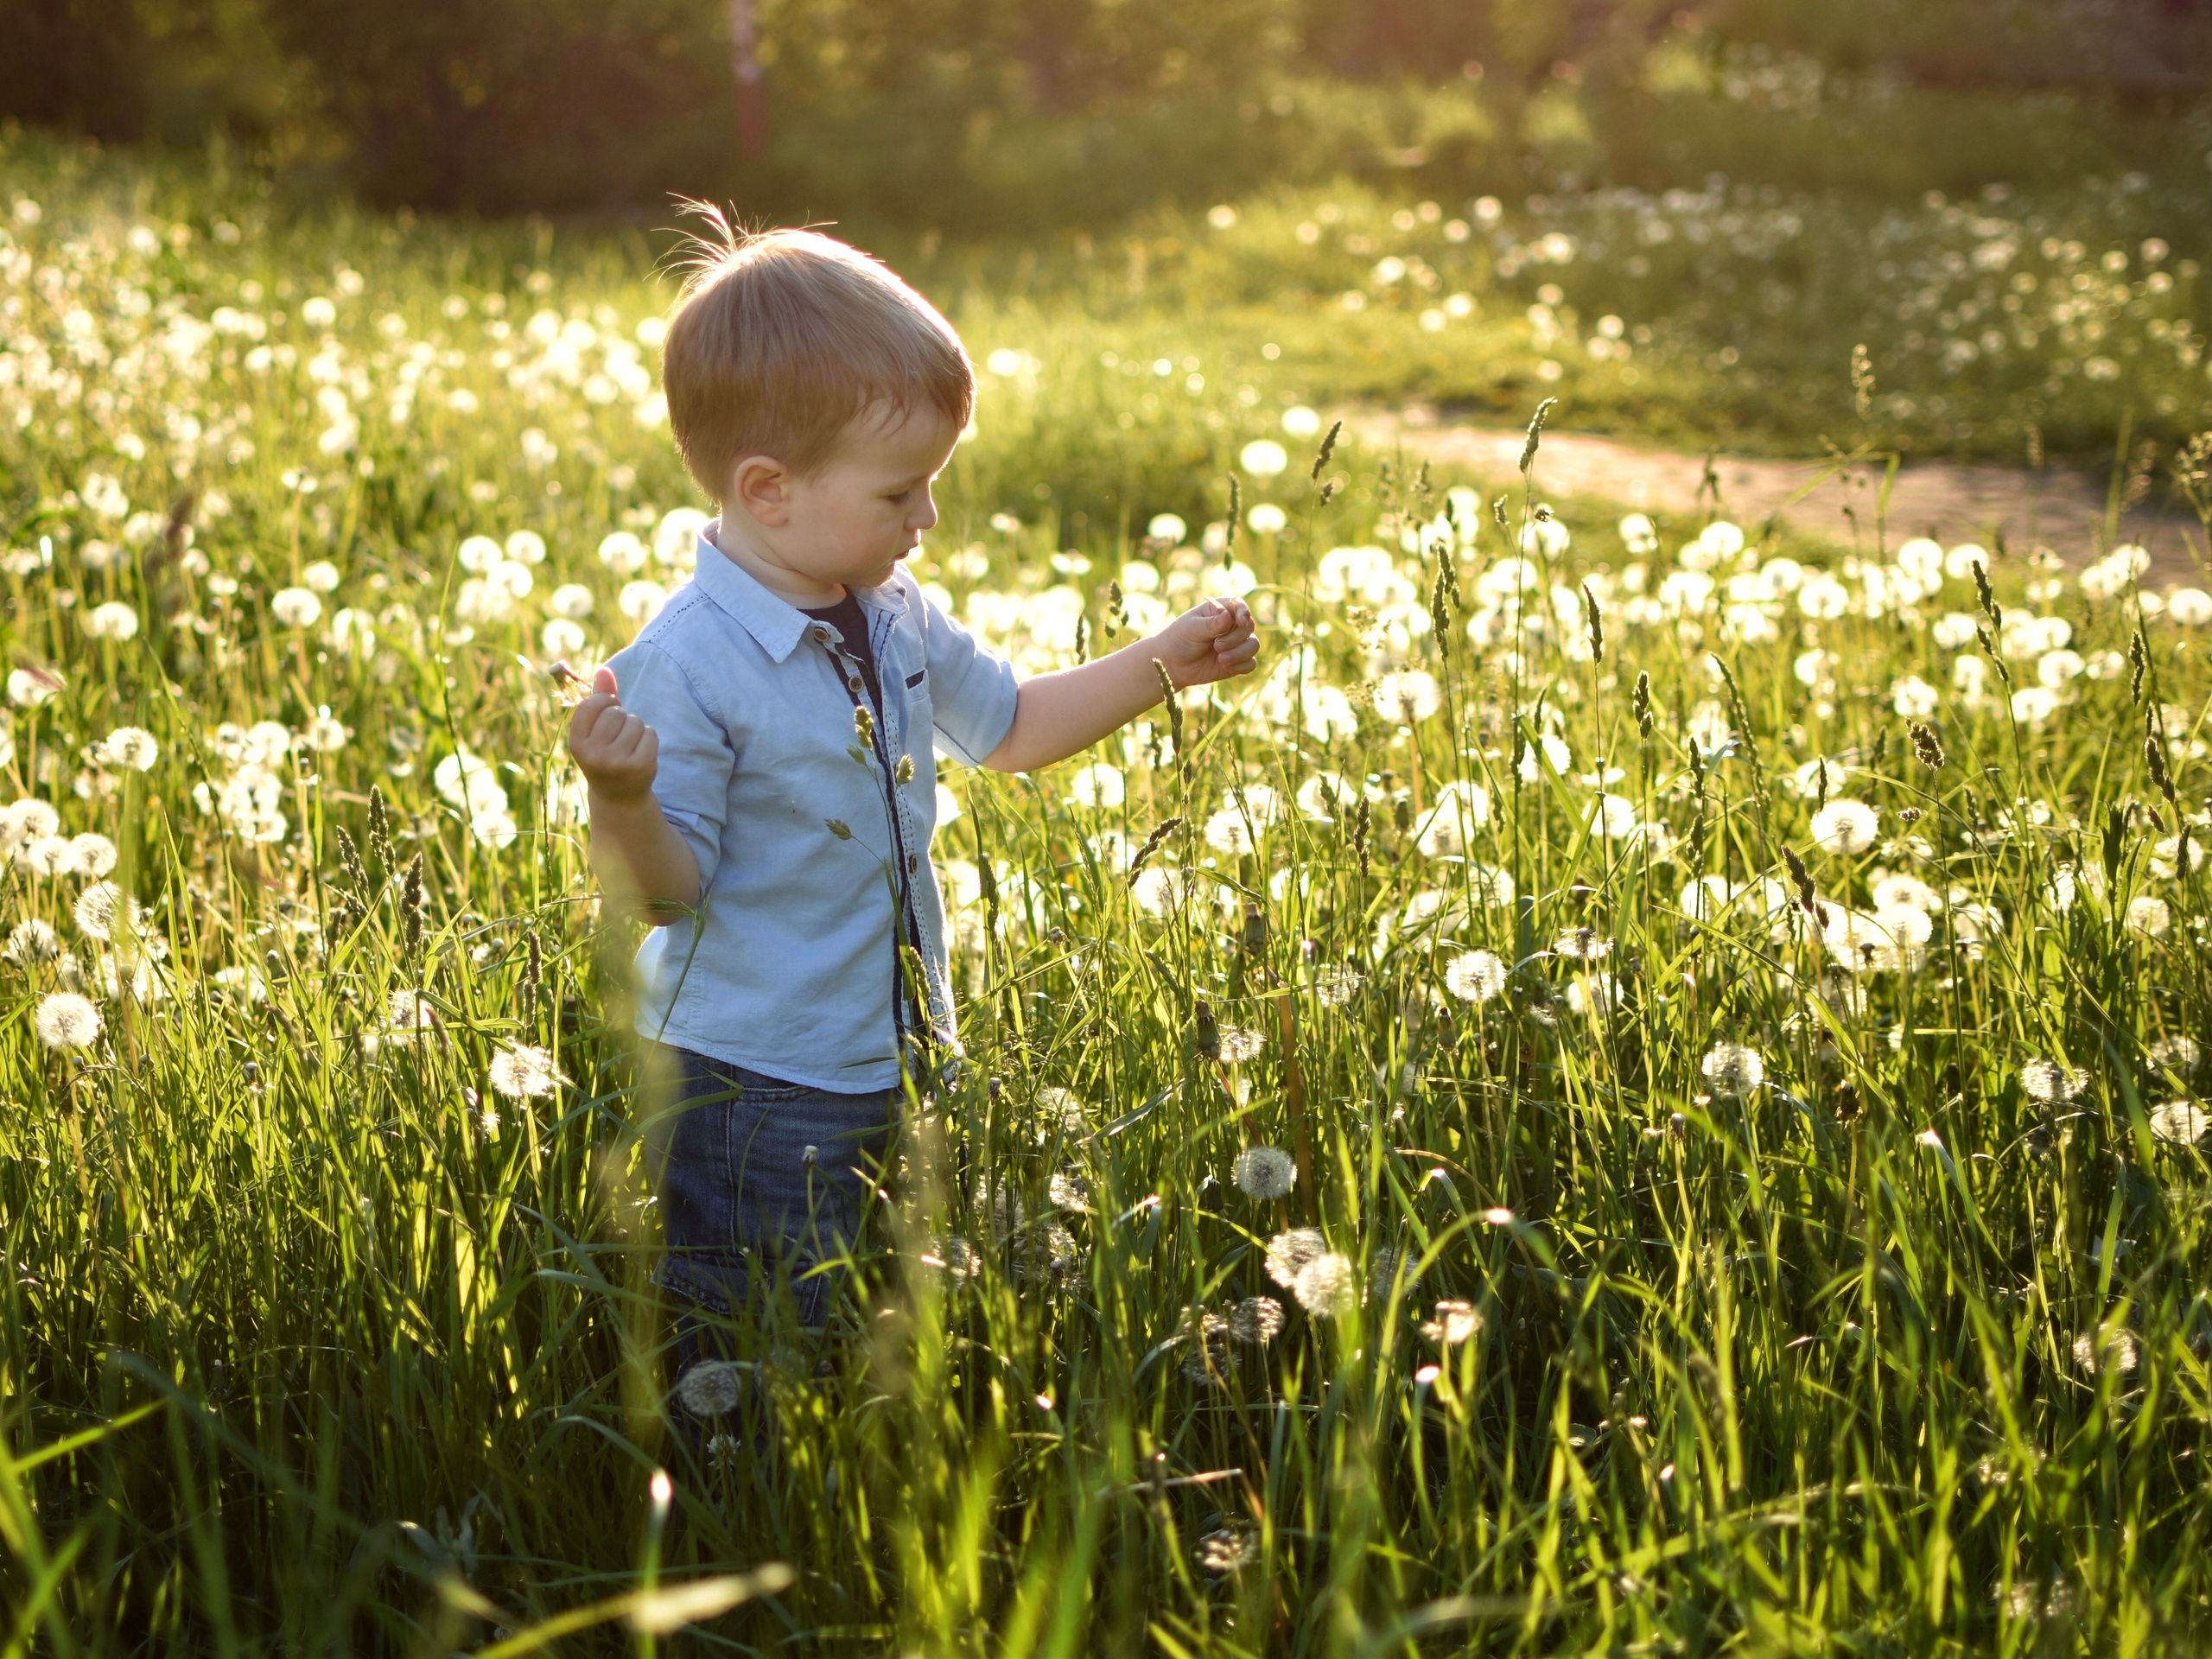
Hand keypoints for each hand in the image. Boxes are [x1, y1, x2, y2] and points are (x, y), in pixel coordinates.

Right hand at [567, 665, 658, 802]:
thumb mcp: (595, 730)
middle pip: (616, 712)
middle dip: (621, 717)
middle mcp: (593, 755)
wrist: (619, 795)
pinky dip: (649, 738)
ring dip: (636, 727)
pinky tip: (641, 752)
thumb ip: (599, 699)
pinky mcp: (640, 766)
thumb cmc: (605, 753)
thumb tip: (605, 669)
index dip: (604, 701)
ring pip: (635, 721)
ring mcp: (617, 762)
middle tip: (618, 736)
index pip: (591, 705)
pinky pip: (650, 733)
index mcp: (576, 743)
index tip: (608, 709)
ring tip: (629, 745)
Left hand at [1152, 596, 1259, 689]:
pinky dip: (1241, 666)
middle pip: (1248, 627)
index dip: (1244, 612)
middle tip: (1217, 646)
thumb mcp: (1192, 628)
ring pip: (1253, 645)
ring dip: (1240, 653)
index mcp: (1219, 611)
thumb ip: (1211, 624)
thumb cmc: (1179, 640)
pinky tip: (1226, 667)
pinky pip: (1250, 664)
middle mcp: (1231, 626)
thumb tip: (1228, 617)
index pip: (1239, 606)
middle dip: (1235, 638)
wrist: (1172, 665)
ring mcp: (1235, 644)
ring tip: (1221, 659)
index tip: (1240, 622)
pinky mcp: (1236, 662)